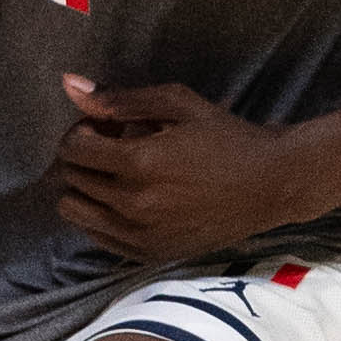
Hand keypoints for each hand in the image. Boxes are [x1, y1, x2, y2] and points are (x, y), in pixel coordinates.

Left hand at [49, 73, 293, 269]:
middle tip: (111, 148)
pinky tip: (125, 200)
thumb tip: (69, 85)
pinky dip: (98, 216)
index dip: (81, 132)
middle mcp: (134, 205)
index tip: (104, 128)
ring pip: (75, 212)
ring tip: (114, 175)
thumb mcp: (177, 104)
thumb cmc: (227, 138)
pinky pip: (97, 238)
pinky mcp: (150, 255)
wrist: (271, 185)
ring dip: (84, 188)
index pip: (72, 150)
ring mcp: (141, 235)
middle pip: (72, 179)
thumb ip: (120, 99)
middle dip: (82, 158)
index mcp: (139, 163)